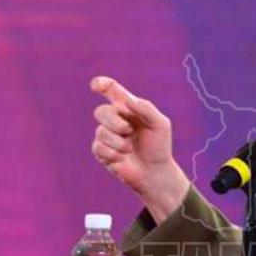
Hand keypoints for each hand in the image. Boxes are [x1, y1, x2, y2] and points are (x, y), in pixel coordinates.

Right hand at [90, 76, 189, 221]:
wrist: (155, 171)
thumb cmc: (159, 145)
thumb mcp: (160, 124)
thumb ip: (145, 108)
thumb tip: (126, 99)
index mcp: (128, 108)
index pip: (111, 91)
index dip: (102, 84)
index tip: (96, 85)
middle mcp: (115, 119)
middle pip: (101, 111)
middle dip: (114, 121)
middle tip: (128, 131)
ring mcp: (107, 135)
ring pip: (100, 131)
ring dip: (118, 141)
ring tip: (129, 148)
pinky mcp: (101, 152)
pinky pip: (98, 147)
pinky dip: (112, 153)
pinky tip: (121, 158)